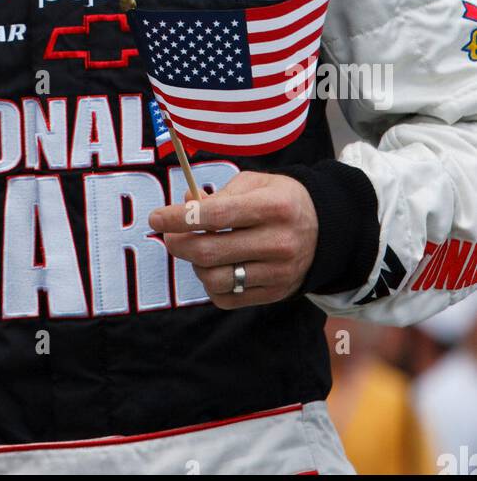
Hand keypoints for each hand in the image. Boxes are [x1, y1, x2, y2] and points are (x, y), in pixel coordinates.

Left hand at [148, 170, 317, 308]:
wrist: (325, 228)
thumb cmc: (279, 198)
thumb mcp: (255, 182)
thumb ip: (218, 194)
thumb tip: (183, 205)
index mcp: (273, 207)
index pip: (214, 215)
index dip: (178, 218)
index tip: (156, 217)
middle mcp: (278, 242)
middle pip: (209, 251)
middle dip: (178, 243)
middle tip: (170, 235)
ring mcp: (278, 272)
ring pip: (215, 279)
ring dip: (196, 265)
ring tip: (200, 250)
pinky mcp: (275, 293)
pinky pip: (228, 298)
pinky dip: (211, 284)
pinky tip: (216, 267)